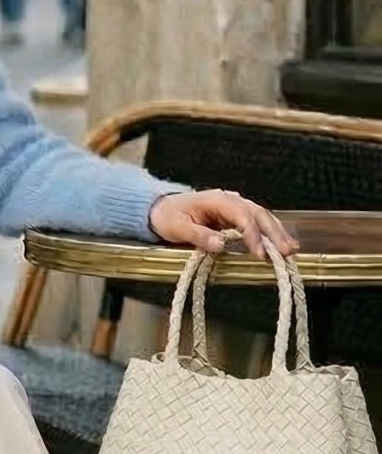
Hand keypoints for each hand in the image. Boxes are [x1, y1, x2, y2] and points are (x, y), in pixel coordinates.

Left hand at [148, 190, 298, 259]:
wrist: (161, 209)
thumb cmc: (169, 217)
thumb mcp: (177, 227)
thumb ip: (198, 235)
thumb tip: (220, 244)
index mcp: (217, 199)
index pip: (242, 216)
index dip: (253, 234)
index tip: (260, 253)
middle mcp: (231, 200)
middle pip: (258, 214)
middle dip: (274, 233)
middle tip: (286, 252)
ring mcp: (236, 207)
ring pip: (262, 217)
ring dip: (278, 233)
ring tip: (291, 250)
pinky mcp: (237, 216)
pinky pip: (258, 223)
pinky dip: (271, 233)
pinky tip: (282, 245)